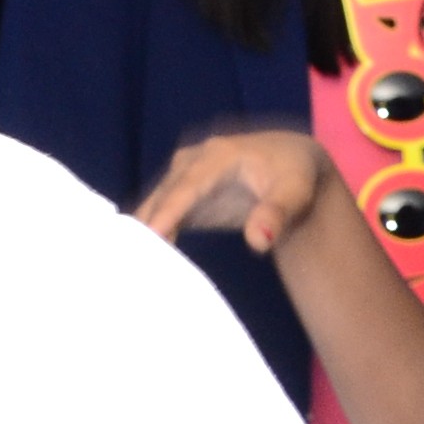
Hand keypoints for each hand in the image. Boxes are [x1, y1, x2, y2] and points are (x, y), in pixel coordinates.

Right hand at [138, 129, 337, 255]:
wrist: (293, 163)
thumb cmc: (295, 176)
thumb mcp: (296, 192)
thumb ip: (277, 214)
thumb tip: (258, 241)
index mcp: (218, 155)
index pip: (185, 186)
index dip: (166, 212)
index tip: (149, 237)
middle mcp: (192, 162)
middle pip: (162, 197)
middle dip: (144, 228)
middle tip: (128, 264)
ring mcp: (183, 177)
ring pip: (154, 206)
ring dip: (140, 235)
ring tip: (127, 268)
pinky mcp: (182, 195)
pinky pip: (159, 215)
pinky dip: (149, 237)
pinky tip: (141, 263)